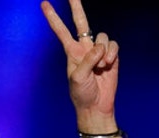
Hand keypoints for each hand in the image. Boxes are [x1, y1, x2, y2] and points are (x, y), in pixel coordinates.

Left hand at [41, 0, 118, 131]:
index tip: (44, 3)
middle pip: (81, 22)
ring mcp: (99, 52)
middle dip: (76, 7)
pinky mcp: (112, 58)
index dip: (52, 17)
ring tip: (102, 65)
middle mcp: (85, 48)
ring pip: (103, 37)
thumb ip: (87, 59)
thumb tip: (99, 47)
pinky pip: (114, 46)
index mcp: (71, 52)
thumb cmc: (82, 93)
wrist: (96, 106)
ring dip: (104, 50)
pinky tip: (108, 64)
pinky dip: (112, 53)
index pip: (60, 30)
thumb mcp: (77, 76)